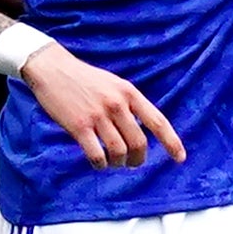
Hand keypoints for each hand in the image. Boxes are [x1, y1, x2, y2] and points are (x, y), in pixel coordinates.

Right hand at [17, 43, 184, 168]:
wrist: (52, 69)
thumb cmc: (84, 79)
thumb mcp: (114, 84)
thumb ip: (129, 103)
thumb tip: (142, 130)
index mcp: (129, 92)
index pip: (157, 121)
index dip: (171, 142)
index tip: (180, 158)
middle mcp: (117, 104)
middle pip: (139, 143)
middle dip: (138, 159)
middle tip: (132, 163)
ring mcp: (98, 115)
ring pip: (119, 151)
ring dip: (119, 163)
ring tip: (114, 162)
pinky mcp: (79, 126)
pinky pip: (96, 155)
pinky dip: (100, 164)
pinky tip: (98, 163)